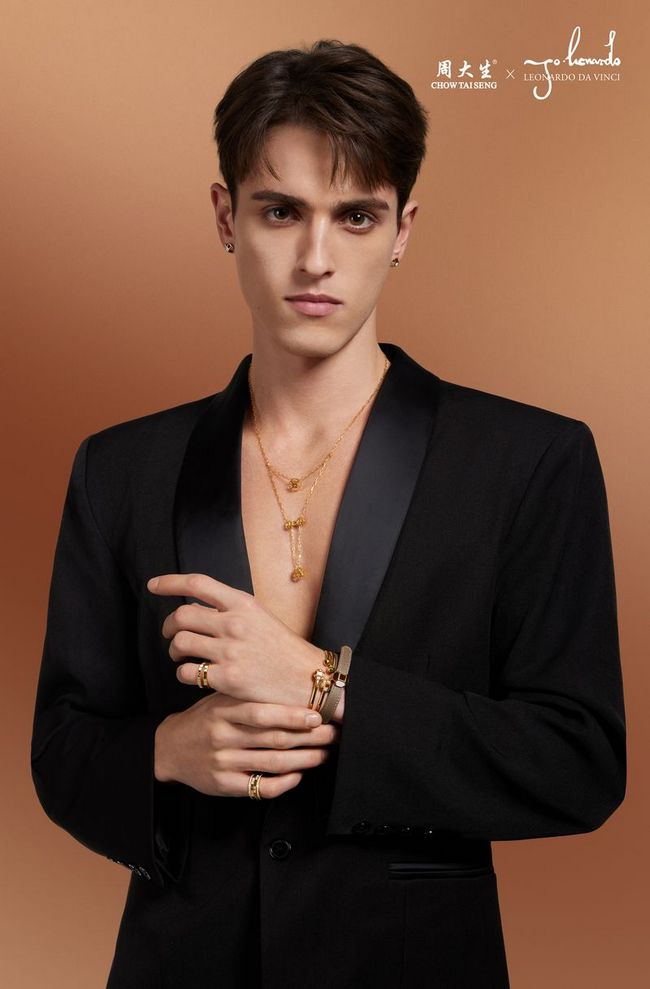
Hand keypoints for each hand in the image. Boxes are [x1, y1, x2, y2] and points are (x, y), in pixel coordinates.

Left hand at [147, 572, 325, 708]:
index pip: (198, 584)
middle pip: (181, 615)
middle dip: (168, 625)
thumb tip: (201, 606)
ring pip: (180, 643)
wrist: (308, 679)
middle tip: (170, 634)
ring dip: (174, 651)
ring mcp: (230, 652)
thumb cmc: (283, 648)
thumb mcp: (261, 617)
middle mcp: (234, 624)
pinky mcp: (228, 679)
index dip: (170, 583)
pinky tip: (193, 675)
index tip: (153, 586)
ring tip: (181, 656)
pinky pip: (188, 673)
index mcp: (243, 603)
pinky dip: (184, 674)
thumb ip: (232, 610)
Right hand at [154, 693, 340, 798]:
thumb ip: (249, 697)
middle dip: (309, 737)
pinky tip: (298, 775)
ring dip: (304, 759)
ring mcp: (223, 763)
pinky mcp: (223, 785)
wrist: (170, 748)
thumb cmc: (205, 719)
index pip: (262, 713)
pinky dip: (284, 782)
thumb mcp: (220, 700)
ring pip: (272, 763)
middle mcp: (222, 737)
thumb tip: (293, 690)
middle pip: (273, 738)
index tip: (318, 715)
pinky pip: (260, 788)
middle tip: (333, 733)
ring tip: (324, 753)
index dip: (292, 715)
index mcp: (223, 711)